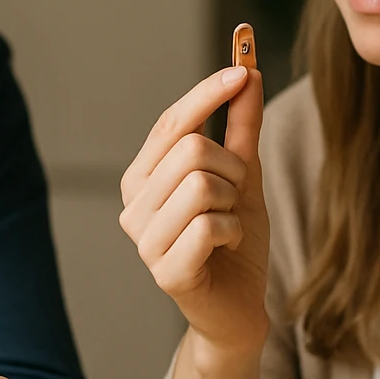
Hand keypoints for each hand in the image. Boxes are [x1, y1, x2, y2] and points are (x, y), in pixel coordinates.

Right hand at [119, 63, 268, 356]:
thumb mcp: (242, 176)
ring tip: (228, 225)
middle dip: (232, 169)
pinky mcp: (164, 271)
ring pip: (202, 185)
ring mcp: (144, 241)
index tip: (242, 70)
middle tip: (235, 198)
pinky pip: (210, 225)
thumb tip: (246, 71)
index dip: (207, 94)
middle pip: (192, 151)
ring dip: (233, 203)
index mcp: (142, 179)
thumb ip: (241, 127)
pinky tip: (226, 249)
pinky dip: (233, 231)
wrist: (240, 308)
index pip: (170, 123)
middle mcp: (133, 206)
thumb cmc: (234, 241)